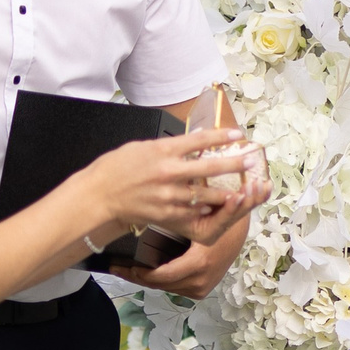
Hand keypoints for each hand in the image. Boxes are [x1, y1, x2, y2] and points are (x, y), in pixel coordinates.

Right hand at [80, 129, 257, 237]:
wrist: (99, 195)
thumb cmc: (117, 168)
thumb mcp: (142, 147)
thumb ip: (169, 147)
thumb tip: (192, 142)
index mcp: (162, 151)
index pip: (199, 140)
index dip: (221, 137)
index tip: (237, 136)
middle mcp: (168, 172)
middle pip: (210, 167)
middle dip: (234, 164)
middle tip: (250, 160)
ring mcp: (169, 195)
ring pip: (207, 194)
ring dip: (226, 192)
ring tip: (241, 190)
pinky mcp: (167, 213)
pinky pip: (193, 211)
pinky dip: (205, 208)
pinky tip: (214, 206)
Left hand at [117, 185, 258, 295]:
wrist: (238, 227)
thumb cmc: (217, 216)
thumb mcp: (194, 217)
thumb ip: (173, 219)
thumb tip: (142, 216)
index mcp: (199, 263)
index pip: (162, 276)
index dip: (140, 274)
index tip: (123, 266)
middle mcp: (201, 280)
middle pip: (161, 285)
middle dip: (137, 277)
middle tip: (118, 268)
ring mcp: (203, 287)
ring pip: (167, 288)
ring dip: (148, 280)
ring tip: (128, 270)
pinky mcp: (203, 289)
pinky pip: (176, 288)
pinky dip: (162, 281)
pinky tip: (148, 273)